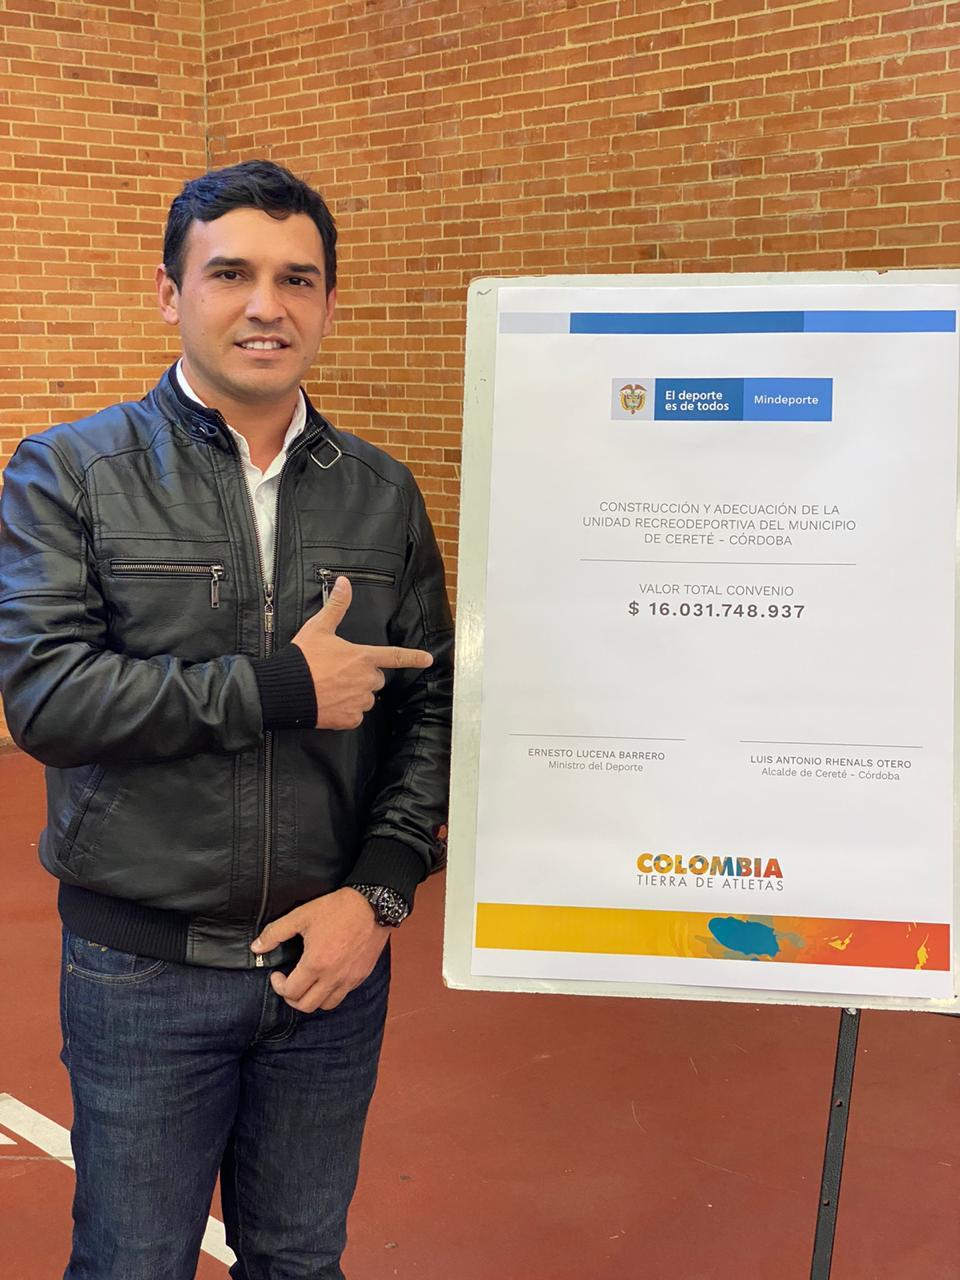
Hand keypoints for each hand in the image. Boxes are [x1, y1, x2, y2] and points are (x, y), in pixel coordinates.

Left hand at [251, 888, 388, 1010]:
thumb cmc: (338, 908)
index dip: (278, 986)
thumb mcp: (301, 915)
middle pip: (306, 1006)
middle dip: (292, 998)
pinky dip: (331, 993)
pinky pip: (343, 995)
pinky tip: (326, 977)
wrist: (374, 905)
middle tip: (288, 983)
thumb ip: (275, 933)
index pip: (291, 992)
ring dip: (312, 999)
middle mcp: (333, 977)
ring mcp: (349, 979)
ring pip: (326, 1005)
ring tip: (307, 983)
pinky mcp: (361, 975)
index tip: (277, 975)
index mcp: (316, 964)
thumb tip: (256, 947)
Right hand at [291, 575, 432, 729]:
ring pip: (366, 698)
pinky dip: (346, 711)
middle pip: (376, 679)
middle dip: (364, 676)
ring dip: (356, 694)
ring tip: (334, 688)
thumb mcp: (319, 627)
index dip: (414, 657)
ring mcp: (359, 701)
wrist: (285, 690)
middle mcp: (366, 680)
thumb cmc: (302, 659)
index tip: (428, 660)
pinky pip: (355, 715)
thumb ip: (336, 606)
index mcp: (363, 657)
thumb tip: (344, 583)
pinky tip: (331, 703)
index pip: (395, 656)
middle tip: (341, 672)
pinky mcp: (350, 719)